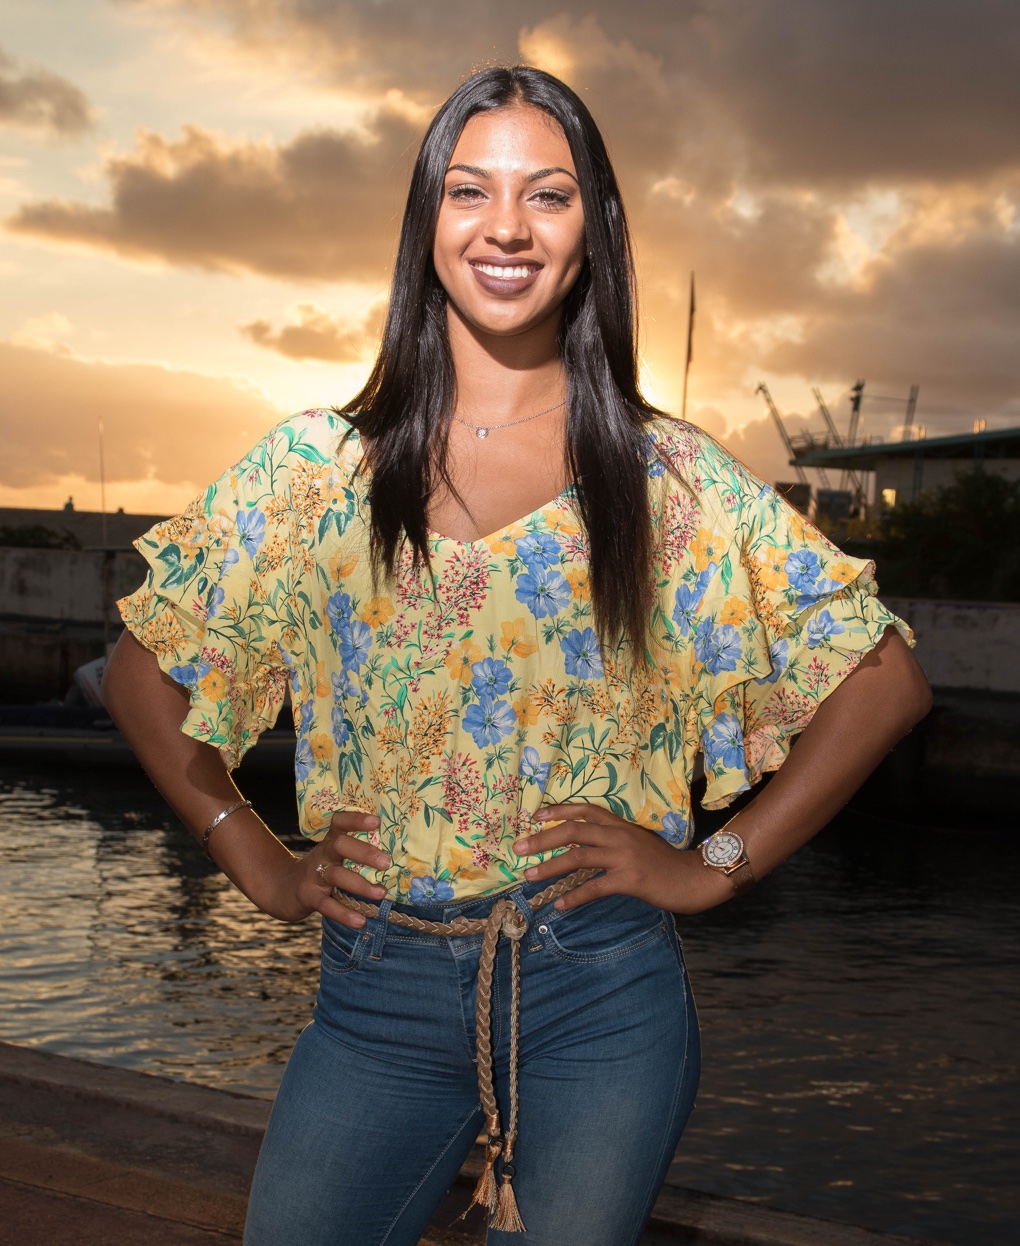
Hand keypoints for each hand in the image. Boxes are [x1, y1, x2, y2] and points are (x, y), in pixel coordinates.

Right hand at [268, 811, 390, 926]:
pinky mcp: (308, 898)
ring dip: (360, 885)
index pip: (340, 823)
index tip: (376, 821)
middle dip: (364, 853)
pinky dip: (344, 914)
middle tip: (387, 862)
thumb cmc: (319, 871)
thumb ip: (356, 853)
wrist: (280, 890)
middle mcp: (322, 855)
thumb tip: (398, 855)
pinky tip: (361, 921)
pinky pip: (327, 906)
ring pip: (336, 875)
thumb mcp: (332, 857)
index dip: (356, 820)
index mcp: (330, 842)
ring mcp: (313, 876)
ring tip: (381, 894)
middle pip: (340, 846)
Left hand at [513, 804, 733, 915]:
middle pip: (574, 831)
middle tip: (519, 848)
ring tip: (529, 877)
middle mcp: (619, 836)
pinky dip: (574, 896)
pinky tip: (559, 905)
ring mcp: (625, 857)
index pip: (585, 810)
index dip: (558, 811)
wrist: (695, 877)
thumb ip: (614, 840)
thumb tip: (584, 847)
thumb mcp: (638, 842)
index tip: (535, 817)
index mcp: (621, 825)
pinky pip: (595, 888)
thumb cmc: (665, 863)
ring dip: (550, 867)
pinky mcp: (631, 880)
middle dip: (542, 839)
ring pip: (579, 857)